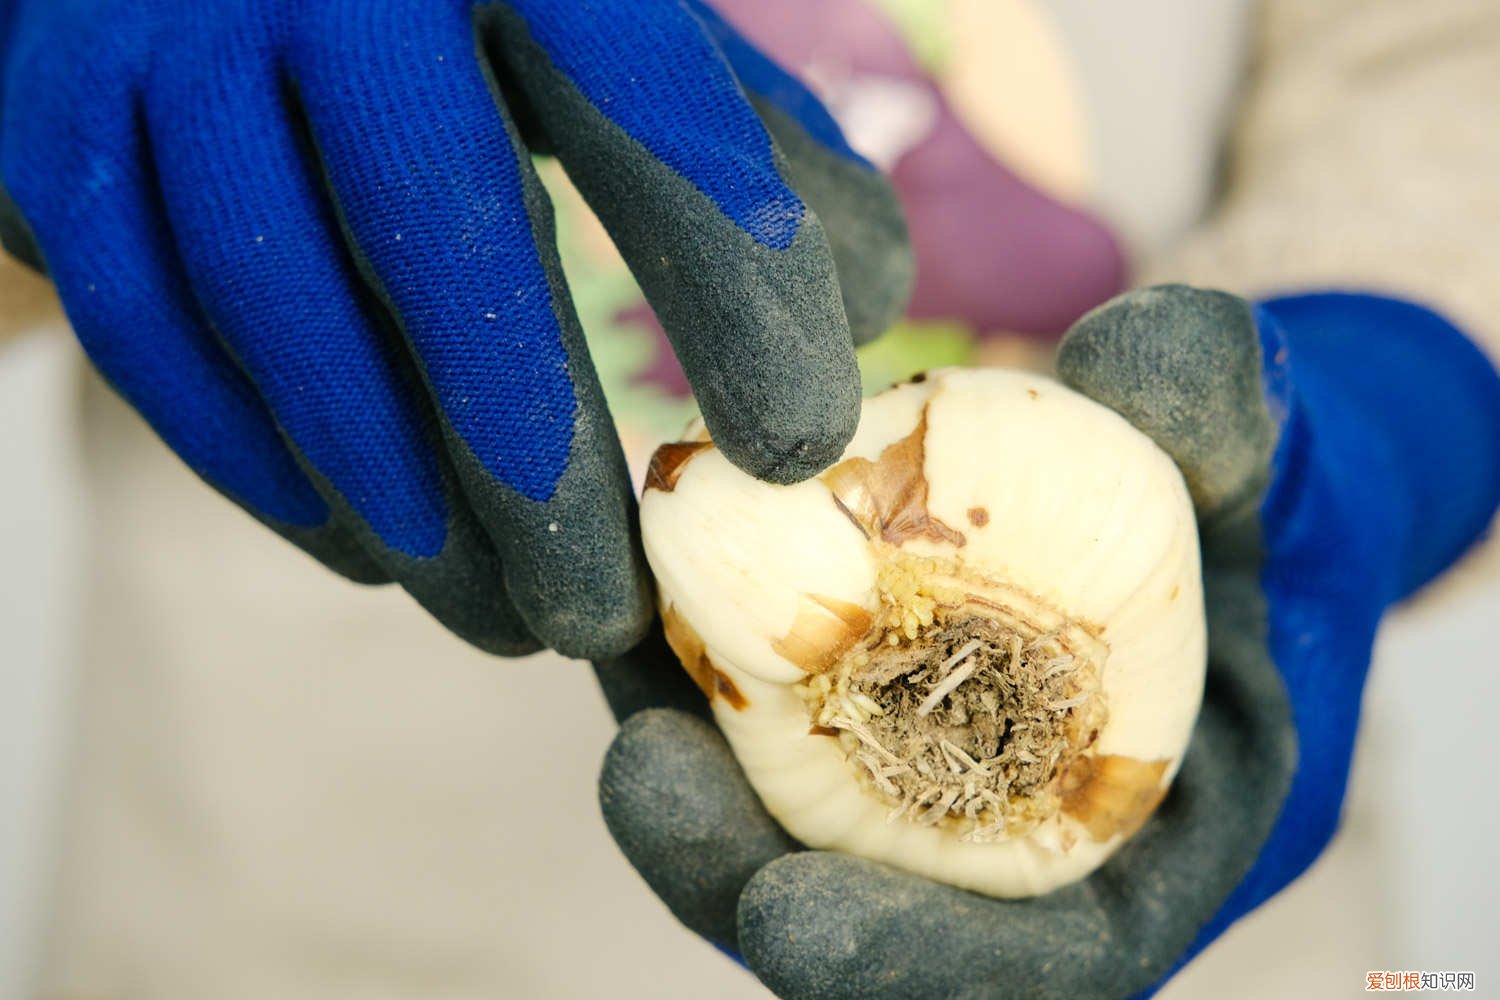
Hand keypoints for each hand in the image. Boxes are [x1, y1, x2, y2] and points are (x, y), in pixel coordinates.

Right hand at [0, 0, 909, 658]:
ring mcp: (170, 52)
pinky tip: (368, 552)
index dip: (734, 288)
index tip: (794, 448)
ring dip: (398, 503)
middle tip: (605, 614)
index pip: (651, 116)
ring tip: (502, 621)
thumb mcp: (612, 31)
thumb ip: (745, 145)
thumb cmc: (455, 11)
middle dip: (532, 456)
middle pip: (441, 232)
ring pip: (278, 308)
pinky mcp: (55, 141)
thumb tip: (869, 302)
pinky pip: (147, 336)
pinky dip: (263, 470)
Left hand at [594, 285, 1499, 996]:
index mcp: (1149, 849)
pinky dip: (699, 671)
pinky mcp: (860, 705)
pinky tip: (635, 594)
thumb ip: (1233, 423)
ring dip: (689, 769)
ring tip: (611, 664)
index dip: (909, 965)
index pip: (1036, 966)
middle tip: (642, 776)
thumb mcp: (1286, 470)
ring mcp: (929, 778)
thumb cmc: (1272, 505)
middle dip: (739, 871)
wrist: (1212, 485)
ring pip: (787, 818)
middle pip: (866, 908)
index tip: (785, 923)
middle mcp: (1019, 840)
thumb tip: (1142, 347)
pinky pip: (764, 717)